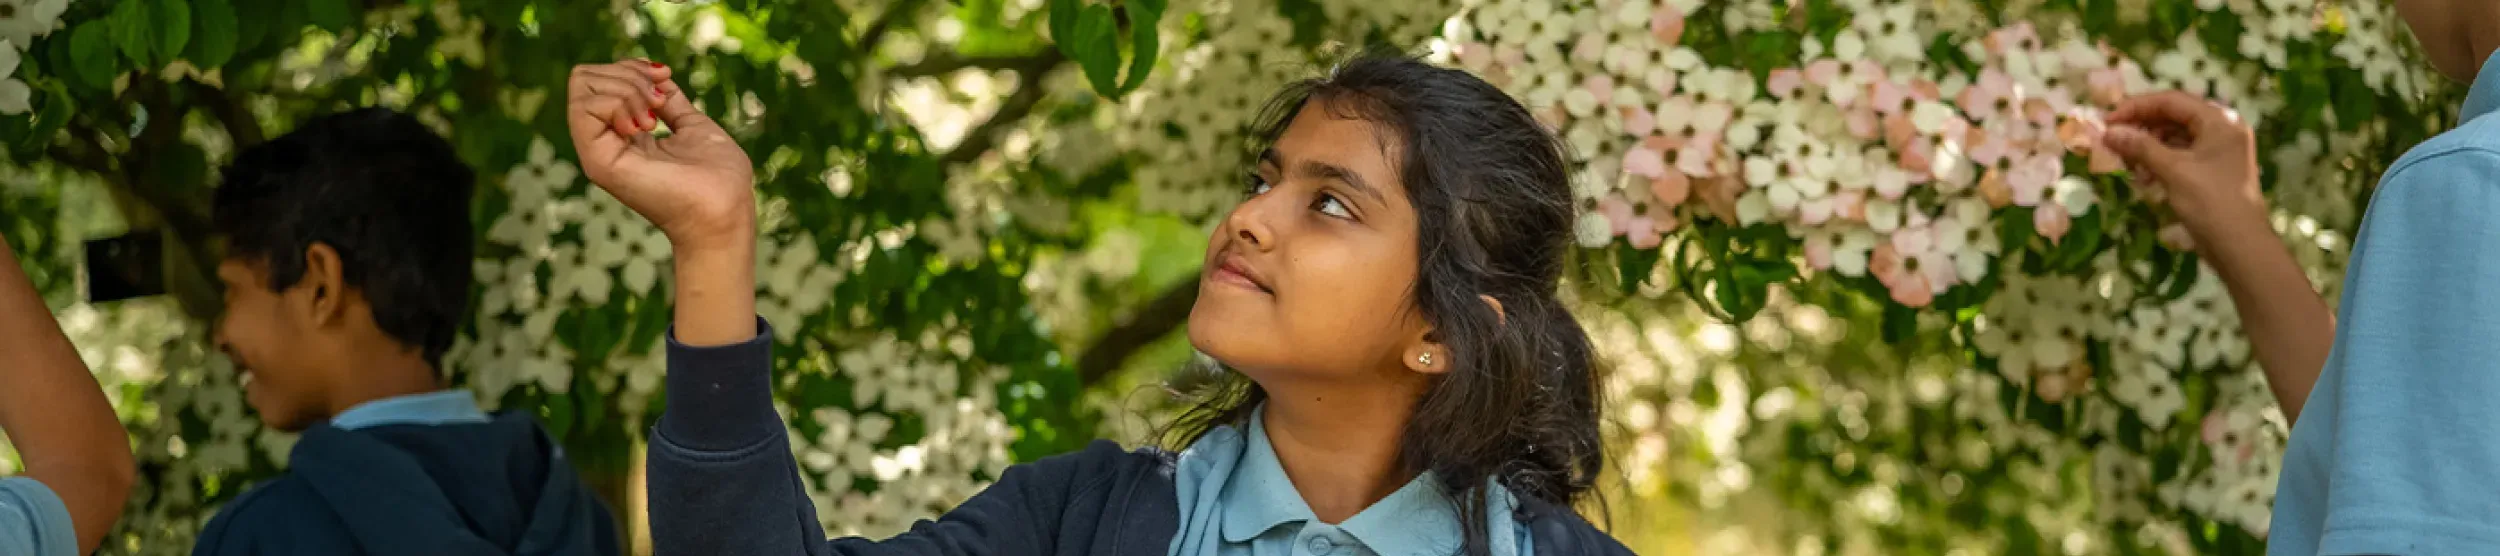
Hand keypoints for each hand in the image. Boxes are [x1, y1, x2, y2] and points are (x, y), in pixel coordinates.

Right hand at [567, 59, 755, 247]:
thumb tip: (657, 74)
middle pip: (586, 77)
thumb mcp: (692, 125)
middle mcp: (605, 143)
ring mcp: (597, 153)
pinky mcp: (597, 162)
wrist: (725, 212)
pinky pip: (585, 107)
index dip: (632, 68)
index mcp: (623, 135)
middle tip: (659, 104)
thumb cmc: (719, 178)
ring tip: (654, 118)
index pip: (600, 80)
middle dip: (629, 75)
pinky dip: (619, 103)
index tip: (665, 80)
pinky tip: (644, 126)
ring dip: (627, 88)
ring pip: (583, 86)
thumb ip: (669, 102)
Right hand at [2100, 91, 2267, 242]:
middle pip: (2174, 116)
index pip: (2172, 100)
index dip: (2137, 107)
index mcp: (2220, 120)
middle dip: (2141, 126)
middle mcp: (2222, 129)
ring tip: (2123, 158)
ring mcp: (2219, 150)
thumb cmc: (2210, 202)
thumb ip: (2140, 147)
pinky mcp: (2212, 169)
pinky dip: (2159, 160)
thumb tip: (2108, 132)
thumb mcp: (2173, 171)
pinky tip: (2141, 174)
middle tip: (2112, 138)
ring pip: (2175, 136)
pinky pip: (2181, 154)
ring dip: (2147, 145)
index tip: (2107, 120)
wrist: (2240, 246)